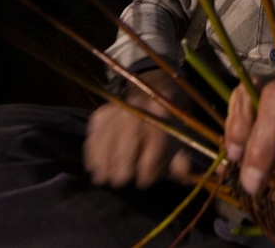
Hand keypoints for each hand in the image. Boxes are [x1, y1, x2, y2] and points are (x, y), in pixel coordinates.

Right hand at [84, 68, 192, 187]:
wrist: (153, 93)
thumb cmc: (167, 125)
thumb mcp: (179, 139)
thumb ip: (180, 159)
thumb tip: (183, 177)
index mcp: (163, 112)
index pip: (155, 139)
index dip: (148, 164)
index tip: (144, 181)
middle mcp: (139, 106)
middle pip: (127, 136)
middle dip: (122, 163)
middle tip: (121, 182)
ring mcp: (118, 108)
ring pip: (107, 136)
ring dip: (103, 161)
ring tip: (103, 179)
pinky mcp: (102, 112)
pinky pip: (94, 134)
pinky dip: (92, 152)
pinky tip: (93, 168)